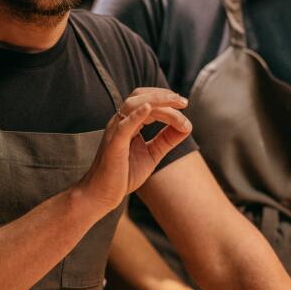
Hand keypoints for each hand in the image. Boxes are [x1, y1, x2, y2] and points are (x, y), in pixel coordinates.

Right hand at [76, 88, 191, 211]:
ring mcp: (115, 131)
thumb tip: (187, 127)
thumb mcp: (152, 153)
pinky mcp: (113, 144)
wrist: (102, 194)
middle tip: (183, 102)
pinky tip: (149, 108)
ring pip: (133, 105)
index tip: (183, 104)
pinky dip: (136, 114)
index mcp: (128, 123)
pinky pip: (124, 125)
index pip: (146, 100)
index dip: (165, 99)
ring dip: (157, 101)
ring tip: (176, 104)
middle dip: (163, 95)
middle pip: (140, 96)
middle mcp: (119, 122)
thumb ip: (167, 140)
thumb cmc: (123, 174)